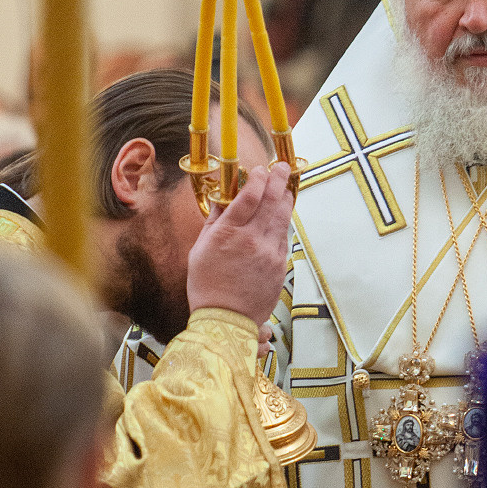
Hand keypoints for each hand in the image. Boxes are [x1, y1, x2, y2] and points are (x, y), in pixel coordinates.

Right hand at [186, 163, 293, 328]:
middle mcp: (252, 240)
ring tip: (285, 187)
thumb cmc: (207, 285)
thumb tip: (224, 198)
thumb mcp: (201, 249)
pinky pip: (284, 238)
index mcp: (229, 234)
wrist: (226, 319)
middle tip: (281, 168)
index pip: (250, 196)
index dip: (258, 178)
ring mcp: (269, 253)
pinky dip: (283, 224)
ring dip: (285, 199)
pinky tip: (281, 217)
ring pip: (283, 218)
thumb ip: (215, 221)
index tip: (260, 169)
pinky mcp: (280, 266)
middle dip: (278, 180)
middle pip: (272, 201)